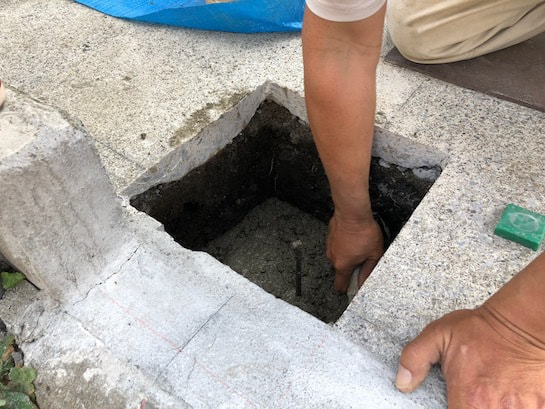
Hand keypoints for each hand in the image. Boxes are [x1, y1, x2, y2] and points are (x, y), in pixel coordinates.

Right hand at [326, 210, 383, 292]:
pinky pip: (337, 246)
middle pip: (341, 270)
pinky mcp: (329, 237)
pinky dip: (343, 245)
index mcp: (343, 266)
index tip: (353, 285)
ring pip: (339, 256)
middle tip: (362, 258)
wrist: (352, 212)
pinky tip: (352, 237)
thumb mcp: (374, 254)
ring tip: (358, 244)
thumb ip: (368, 271)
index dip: (346, 288)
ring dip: (347, 254)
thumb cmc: (364, 232)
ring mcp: (329, 247)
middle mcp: (333, 258)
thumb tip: (363, 283)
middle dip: (350, 267)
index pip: (340, 285)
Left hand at [396, 305, 544, 407]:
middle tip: (472, 397)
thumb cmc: (482, 329)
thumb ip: (415, 358)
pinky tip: (509, 397)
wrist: (523, 323)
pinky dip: (516, 407)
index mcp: (469, 398)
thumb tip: (402, 383)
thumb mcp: (439, 335)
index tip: (453, 403)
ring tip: (490, 395)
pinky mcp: (540, 407)